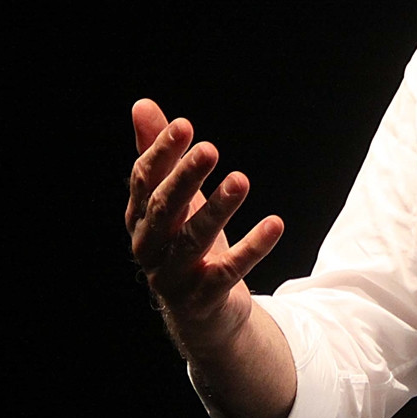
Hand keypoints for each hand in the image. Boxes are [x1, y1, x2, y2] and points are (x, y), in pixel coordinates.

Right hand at [125, 99, 283, 354]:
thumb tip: (142, 104)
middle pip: (165, 208)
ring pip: (193, 240)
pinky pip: (228, 271)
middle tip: (211, 148)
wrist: (200, 313)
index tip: (183, 125)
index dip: (161, 153)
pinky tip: (276, 224)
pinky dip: (252, 248)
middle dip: (186, 177)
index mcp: (140, 217)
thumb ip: (159, 155)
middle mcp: (150, 246)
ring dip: (218, 209)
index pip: (144, 181)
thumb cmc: (184, 242)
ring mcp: (174, 276)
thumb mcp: (174, 198)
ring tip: (241, 180)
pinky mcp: (204, 298)